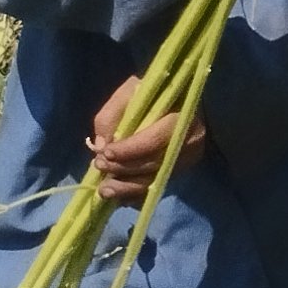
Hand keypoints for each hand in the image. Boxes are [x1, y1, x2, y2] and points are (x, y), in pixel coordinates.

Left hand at [88, 75, 208, 203]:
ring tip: (104, 190)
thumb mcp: (132, 90)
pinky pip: (156, 190)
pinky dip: (136, 196)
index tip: (105, 152)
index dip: (129, 150)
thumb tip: (100, 145)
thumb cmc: (154, 93)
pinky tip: (120, 197)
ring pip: (154, 181)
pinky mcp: (179, 172)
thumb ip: (112, 113)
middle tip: (99, 165)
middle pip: (153, 163)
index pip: (155, 140)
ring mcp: (186, 161)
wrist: (179, 102)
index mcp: (182, 117)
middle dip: (122, 168)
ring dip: (126, 188)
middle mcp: (189, 143)